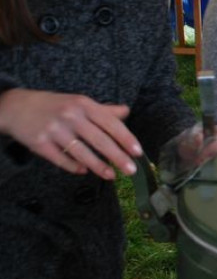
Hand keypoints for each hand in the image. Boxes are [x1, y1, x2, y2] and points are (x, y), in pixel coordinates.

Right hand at [0, 88, 140, 178]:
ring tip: (111, 176)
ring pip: (81, 152)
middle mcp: (70, 116)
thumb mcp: (79, 102)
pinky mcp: (39, 143)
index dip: (125, 138)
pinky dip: (73, 166)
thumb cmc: (55, 106)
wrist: (17, 107)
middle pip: (99, 140)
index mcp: (84, 104)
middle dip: (117, 157)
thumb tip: (126, 112)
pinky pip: (60, 159)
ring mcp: (54, 130)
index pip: (110, 123)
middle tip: (131, 170)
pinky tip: (84, 171)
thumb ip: (103, 110)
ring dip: (98, 166)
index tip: (138, 152)